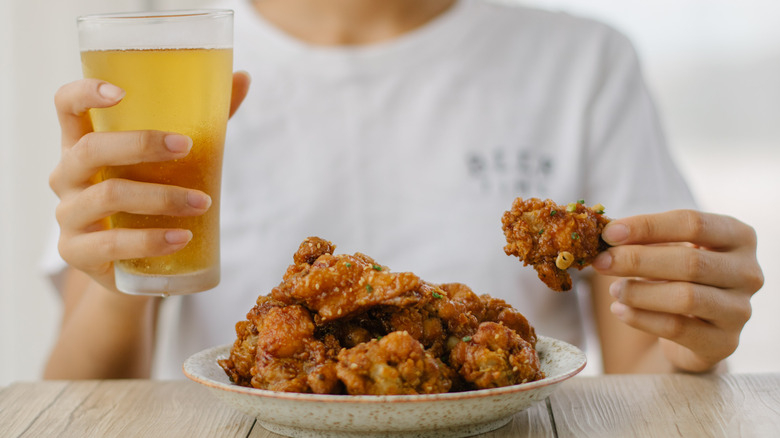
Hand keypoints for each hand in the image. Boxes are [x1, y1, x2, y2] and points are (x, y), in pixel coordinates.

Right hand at [50, 72, 250, 292]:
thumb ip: (201, 121)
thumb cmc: (151, 201)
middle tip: (187, 146)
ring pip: (108, 196)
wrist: (135, 267)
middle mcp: (67, 176)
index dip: (84, 93)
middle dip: (141, 145)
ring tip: (203, 203)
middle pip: (90, 150)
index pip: (66, 107)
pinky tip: (181, 238)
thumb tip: (242, 78)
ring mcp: (68, 215)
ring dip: (161, 197)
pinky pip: (111, 243)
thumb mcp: (170, 162)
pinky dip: (150, 240)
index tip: (122, 92)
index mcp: (82, 145)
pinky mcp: (77, 253)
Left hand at [592, 210, 763, 371]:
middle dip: (637, 260)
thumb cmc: (679, 277)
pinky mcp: (724, 342)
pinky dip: (641, 318)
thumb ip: (643, 240)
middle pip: (689, 261)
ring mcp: (740, 309)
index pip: (692, 223)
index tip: (609, 234)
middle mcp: (747, 271)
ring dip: (639, 292)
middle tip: (601, 262)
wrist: (695, 329)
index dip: (647, 226)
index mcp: (738, 236)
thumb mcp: (668, 251)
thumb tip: (604, 235)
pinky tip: (619, 310)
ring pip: (685, 297)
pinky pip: (678, 328)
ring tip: (613, 290)